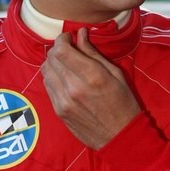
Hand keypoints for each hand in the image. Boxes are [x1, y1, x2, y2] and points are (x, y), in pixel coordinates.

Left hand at [41, 28, 140, 149]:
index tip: (69, 38)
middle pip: (51, 58)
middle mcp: (73, 87)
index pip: (61, 50)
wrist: (120, 137)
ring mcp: (63, 101)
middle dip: (57, 49)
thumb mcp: (116, 74)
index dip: (62, 39)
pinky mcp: (58, 111)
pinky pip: (47, 86)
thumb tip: (81, 34)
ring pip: (45, 71)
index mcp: (91, 75)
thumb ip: (94, 53)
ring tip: (65, 64)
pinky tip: (64, 79)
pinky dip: (53, 77)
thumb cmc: (124, 103)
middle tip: (68, 49)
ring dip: (53, 63)